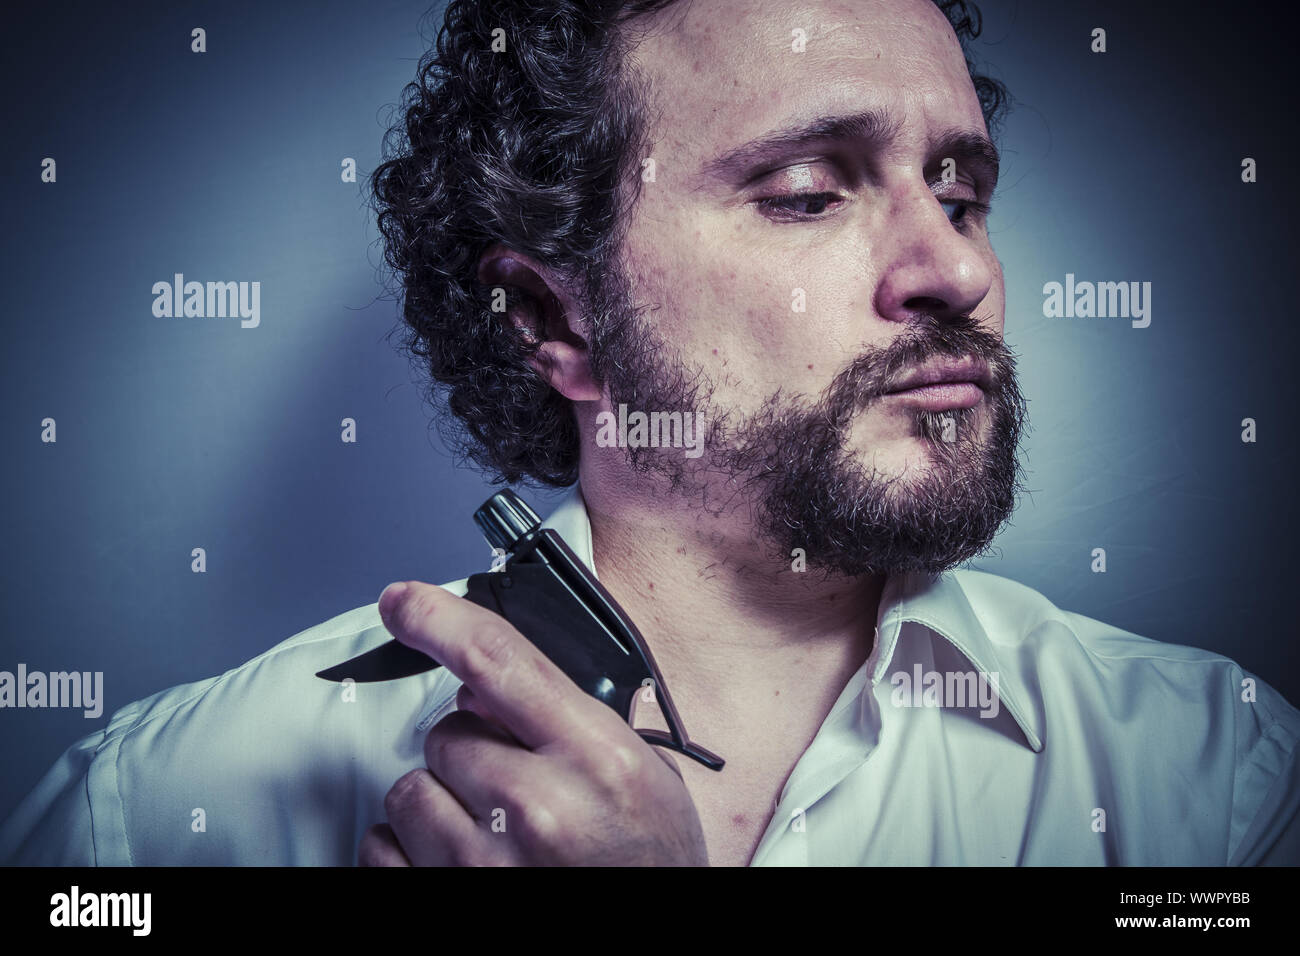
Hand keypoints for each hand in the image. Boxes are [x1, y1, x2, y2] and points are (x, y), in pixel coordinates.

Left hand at [357, 580, 708, 865]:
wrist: (647, 944)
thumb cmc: (648, 863)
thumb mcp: (639, 772)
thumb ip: (565, 716)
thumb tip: (478, 679)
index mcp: (596, 759)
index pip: (499, 659)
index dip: (439, 618)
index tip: (401, 602)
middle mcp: (538, 808)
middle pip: (447, 732)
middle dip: (471, 747)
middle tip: (515, 784)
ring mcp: (485, 865)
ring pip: (410, 789)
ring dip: (441, 800)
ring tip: (496, 831)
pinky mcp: (443, 900)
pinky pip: (383, 845)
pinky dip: (411, 849)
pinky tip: (464, 860)